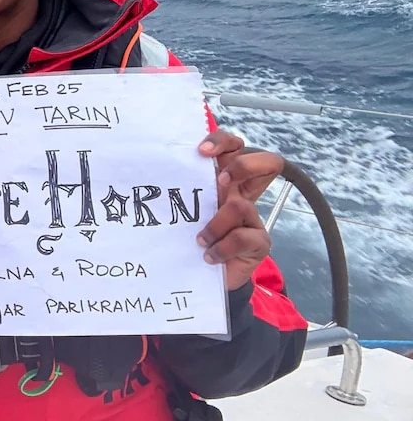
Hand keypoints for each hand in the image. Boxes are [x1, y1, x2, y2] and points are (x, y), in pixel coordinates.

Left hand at [196, 130, 276, 290]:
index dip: (223, 141)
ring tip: (199, 240)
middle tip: (219, 182)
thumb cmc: (187, 239)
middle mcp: (242, 195)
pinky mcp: (259, 242)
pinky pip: (241, 237)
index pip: (234, 147)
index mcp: (224, 181)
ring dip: (214, 225)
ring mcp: (253, 218)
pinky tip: (208, 257)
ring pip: (239, 206)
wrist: (200, 279)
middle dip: (243, 166)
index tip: (200, 151)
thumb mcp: (183, 211)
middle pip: (268, 162)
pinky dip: (220, 248)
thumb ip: (181, 192)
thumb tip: (151, 171)